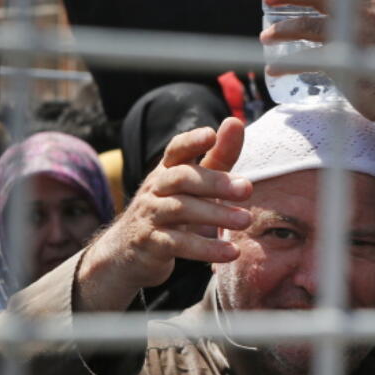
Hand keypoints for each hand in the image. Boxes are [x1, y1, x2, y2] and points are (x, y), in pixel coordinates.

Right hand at [75, 119, 252, 310]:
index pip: (176, 150)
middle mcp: (155, 190)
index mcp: (167, 171)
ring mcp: (150, 216)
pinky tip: (231, 252)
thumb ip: (217, 157)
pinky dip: (206, 249)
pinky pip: (179, 244)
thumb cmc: (169, 211)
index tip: (211, 135)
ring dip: (216, 214)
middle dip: (214, 181)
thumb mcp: (192, 184)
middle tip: (246, 188)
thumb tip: (236, 122)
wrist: (128, 253)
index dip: (191, 141)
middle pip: (181, 178)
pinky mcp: (151, 244)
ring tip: (246, 221)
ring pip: (181, 209)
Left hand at [260, 0, 374, 131]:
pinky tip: (274, 70)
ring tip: (266, 37)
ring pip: (307, 25)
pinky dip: (287, 65)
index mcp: (370, 7)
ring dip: (282, 30)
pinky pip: (307, 59)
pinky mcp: (344, 64)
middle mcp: (362, 16)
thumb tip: (331, 14)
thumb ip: (358, 19)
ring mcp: (352, 39)